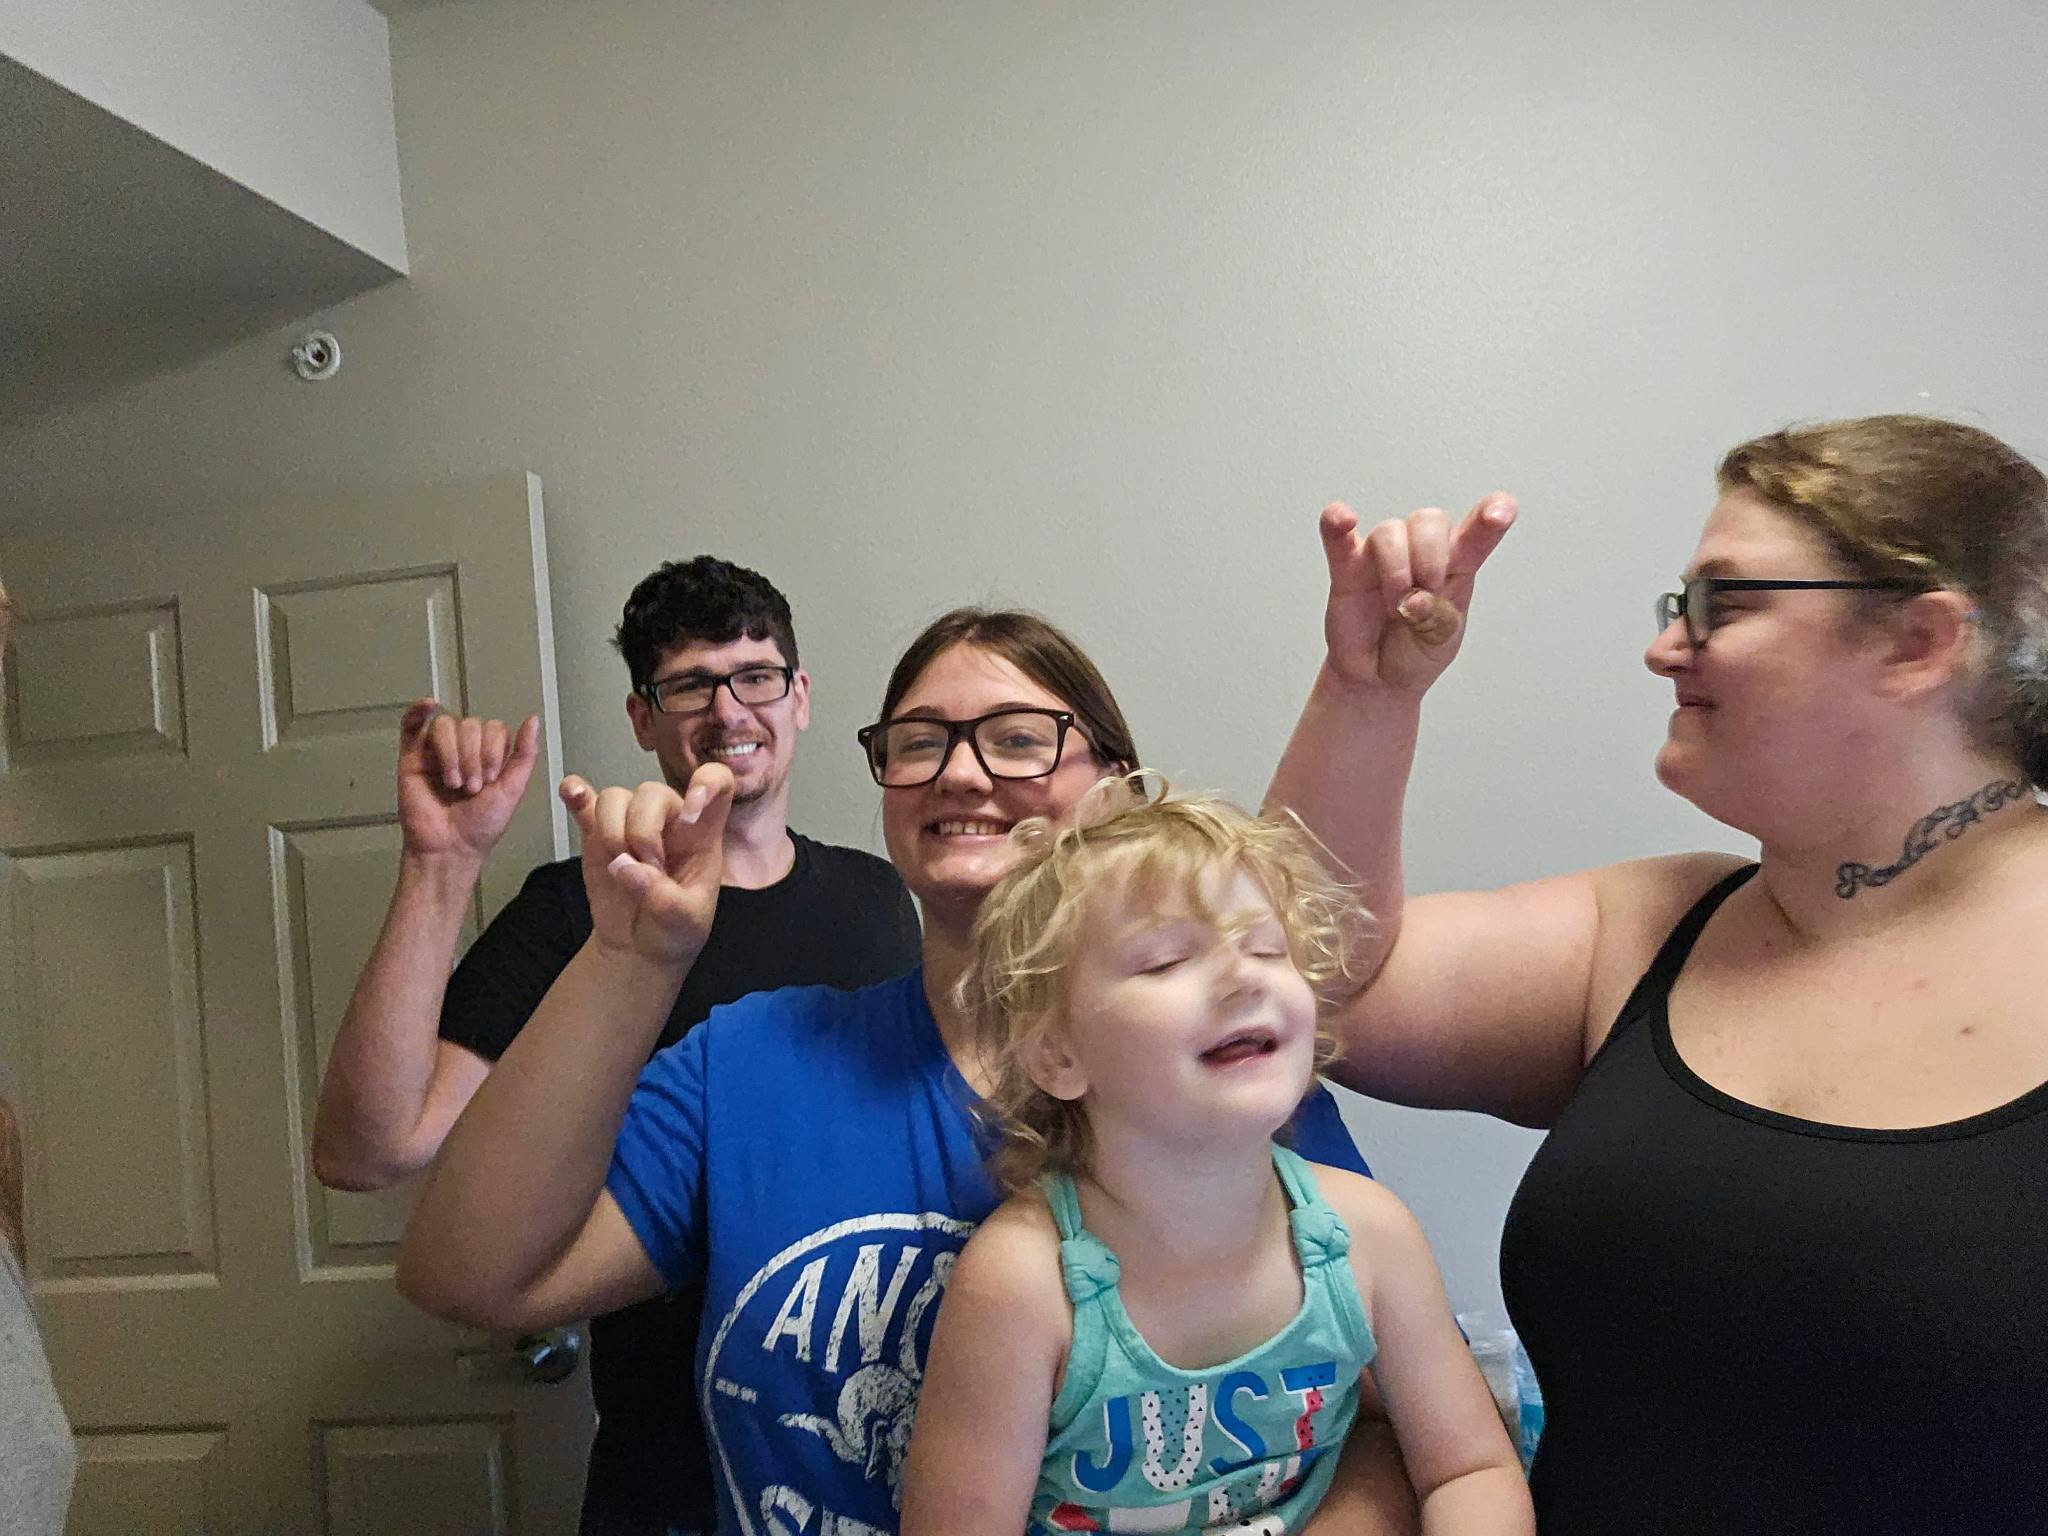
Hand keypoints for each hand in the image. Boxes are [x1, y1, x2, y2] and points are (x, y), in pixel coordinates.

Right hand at [396, 700, 541, 862]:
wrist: (451, 848)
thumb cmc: (479, 826)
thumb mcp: (513, 788)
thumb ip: (525, 753)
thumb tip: (533, 720)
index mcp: (487, 755)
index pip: (494, 728)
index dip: (494, 750)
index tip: (492, 778)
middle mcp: (462, 750)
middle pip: (471, 725)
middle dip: (474, 757)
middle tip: (472, 787)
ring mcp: (436, 752)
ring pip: (446, 726)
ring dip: (454, 754)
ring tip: (454, 783)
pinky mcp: (412, 757)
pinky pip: (412, 724)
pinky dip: (418, 711)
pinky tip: (429, 705)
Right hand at [560, 766, 733, 966]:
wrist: (638, 949)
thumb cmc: (674, 930)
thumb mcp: (684, 923)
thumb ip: (662, 898)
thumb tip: (625, 866)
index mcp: (703, 832)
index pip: (717, 784)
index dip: (707, 783)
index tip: (690, 814)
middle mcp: (668, 819)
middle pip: (652, 792)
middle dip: (643, 832)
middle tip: (646, 869)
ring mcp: (630, 824)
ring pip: (615, 797)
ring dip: (612, 830)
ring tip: (620, 867)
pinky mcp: (597, 835)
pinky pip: (586, 803)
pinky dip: (577, 794)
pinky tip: (572, 793)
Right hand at [1319, 494, 1515, 692]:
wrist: (1378, 680)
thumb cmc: (1415, 652)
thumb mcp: (1441, 640)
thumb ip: (1436, 615)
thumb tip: (1413, 598)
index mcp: (1457, 566)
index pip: (1477, 532)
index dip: (1491, 515)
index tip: (1502, 512)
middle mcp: (1420, 552)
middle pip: (1430, 520)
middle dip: (1430, 558)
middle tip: (1423, 599)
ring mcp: (1382, 557)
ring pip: (1390, 531)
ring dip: (1396, 570)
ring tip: (1394, 607)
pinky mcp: (1348, 568)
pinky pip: (1338, 536)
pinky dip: (1337, 523)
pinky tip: (1343, 520)